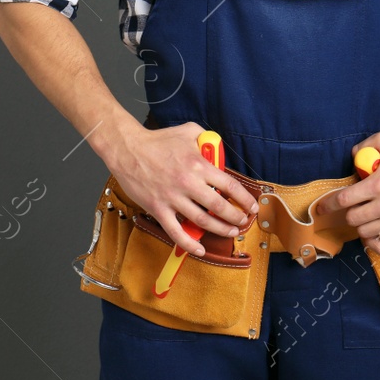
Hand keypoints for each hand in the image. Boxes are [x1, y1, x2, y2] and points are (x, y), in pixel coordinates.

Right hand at [106, 122, 259, 256]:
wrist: (127, 149)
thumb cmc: (156, 140)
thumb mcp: (188, 131)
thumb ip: (206, 138)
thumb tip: (218, 148)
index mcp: (198, 165)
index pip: (229, 186)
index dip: (245, 199)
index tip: (252, 207)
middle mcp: (188, 183)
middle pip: (220, 207)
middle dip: (236, 218)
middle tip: (242, 222)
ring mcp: (173, 198)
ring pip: (203, 221)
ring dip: (220, 230)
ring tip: (230, 232)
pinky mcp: (158, 209)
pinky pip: (176, 232)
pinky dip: (190, 244)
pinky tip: (200, 248)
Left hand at [330, 131, 379, 254]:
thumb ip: (365, 146)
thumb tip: (353, 156)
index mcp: (378, 185)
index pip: (343, 200)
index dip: (328, 204)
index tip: (322, 208)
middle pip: (353, 218)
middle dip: (347, 214)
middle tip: (351, 209)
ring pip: (365, 233)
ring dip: (360, 227)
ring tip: (363, 219)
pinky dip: (373, 244)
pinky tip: (372, 235)